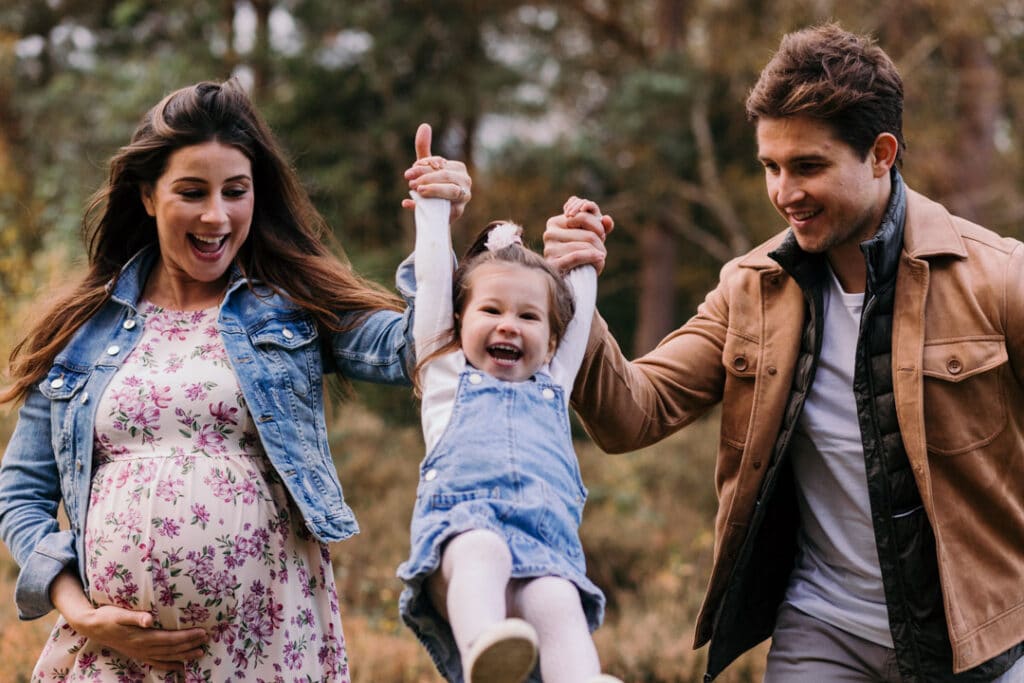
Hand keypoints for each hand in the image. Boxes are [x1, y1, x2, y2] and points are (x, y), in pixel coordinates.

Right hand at [72, 605, 207, 671]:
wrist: (92, 627)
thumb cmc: (107, 616)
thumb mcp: (120, 613)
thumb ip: (135, 617)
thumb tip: (149, 619)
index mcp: (141, 637)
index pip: (170, 638)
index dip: (187, 637)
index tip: (202, 632)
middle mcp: (142, 648)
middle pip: (171, 649)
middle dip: (190, 645)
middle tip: (206, 640)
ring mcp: (140, 653)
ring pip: (166, 657)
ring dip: (184, 656)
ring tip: (200, 653)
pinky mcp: (137, 654)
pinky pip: (156, 662)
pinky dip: (169, 665)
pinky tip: (179, 666)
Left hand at [401, 123, 471, 220]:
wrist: (436, 214)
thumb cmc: (433, 187)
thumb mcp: (427, 168)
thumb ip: (424, 149)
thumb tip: (424, 125)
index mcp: (459, 168)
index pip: (440, 163)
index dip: (424, 165)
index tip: (411, 171)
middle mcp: (465, 181)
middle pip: (446, 176)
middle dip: (426, 177)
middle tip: (410, 181)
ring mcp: (463, 198)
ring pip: (451, 191)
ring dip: (433, 190)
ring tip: (417, 190)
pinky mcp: (457, 213)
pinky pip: (445, 209)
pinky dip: (426, 207)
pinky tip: (409, 204)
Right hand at [544, 195, 614, 273]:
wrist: (571, 281)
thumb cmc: (581, 255)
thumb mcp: (590, 237)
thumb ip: (600, 225)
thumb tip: (607, 218)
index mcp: (555, 222)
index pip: (583, 216)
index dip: (598, 225)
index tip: (602, 235)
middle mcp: (549, 233)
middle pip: (587, 233)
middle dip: (600, 242)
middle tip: (602, 251)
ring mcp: (549, 249)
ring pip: (585, 245)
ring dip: (599, 253)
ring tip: (600, 259)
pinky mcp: (553, 263)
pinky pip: (577, 256)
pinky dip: (592, 258)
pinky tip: (600, 260)